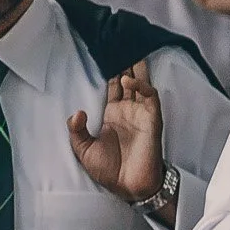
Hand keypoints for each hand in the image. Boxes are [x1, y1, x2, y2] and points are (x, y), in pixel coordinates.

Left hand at [69, 58, 166, 208]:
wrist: (129, 188)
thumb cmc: (110, 172)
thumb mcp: (84, 151)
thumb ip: (77, 131)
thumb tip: (77, 112)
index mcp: (113, 115)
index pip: (113, 86)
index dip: (111, 70)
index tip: (106, 51)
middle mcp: (128, 111)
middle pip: (128, 79)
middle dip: (126, 62)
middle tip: (121, 41)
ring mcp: (141, 114)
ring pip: (141, 84)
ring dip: (136, 69)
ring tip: (129, 51)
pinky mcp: (152, 120)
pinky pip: (150, 98)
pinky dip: (142, 87)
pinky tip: (129, 81)